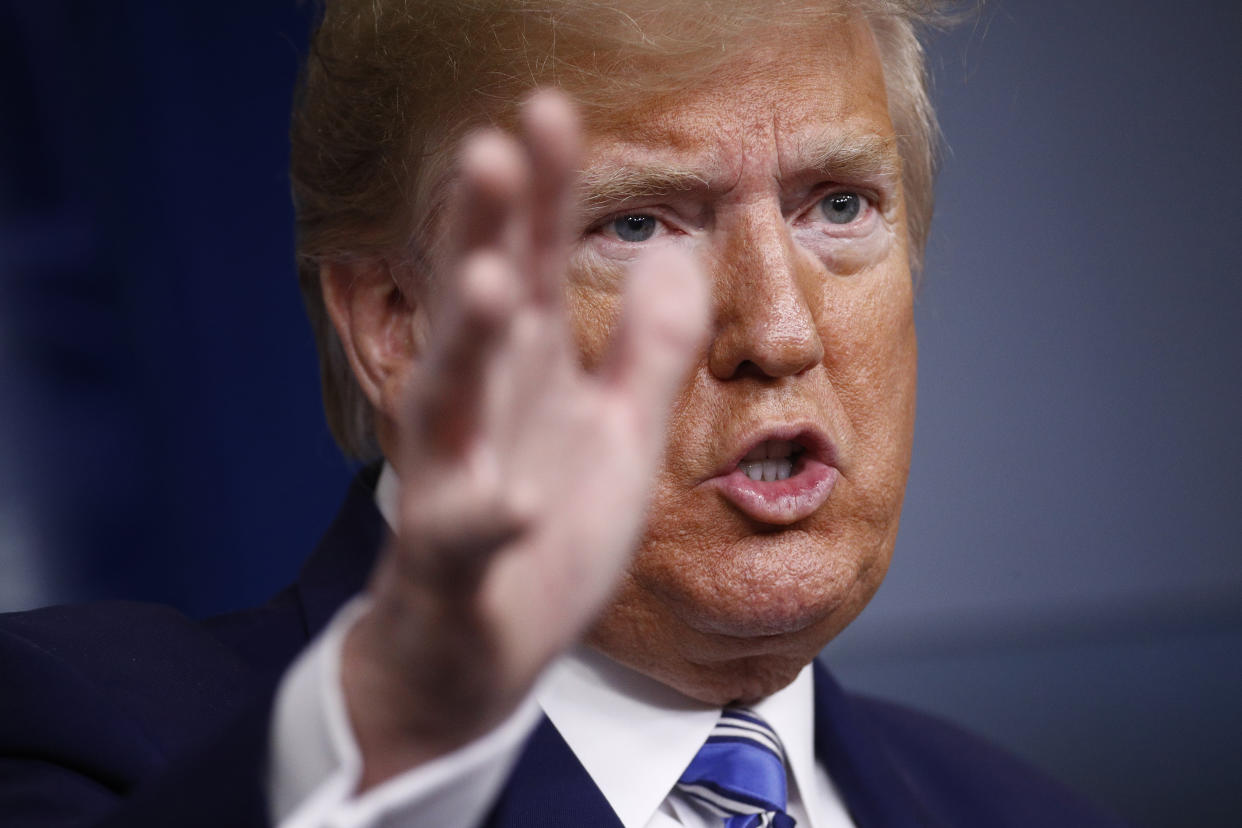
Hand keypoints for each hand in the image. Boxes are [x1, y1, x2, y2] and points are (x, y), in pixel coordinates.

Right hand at [340, 90, 708, 787]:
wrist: (483, 648)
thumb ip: (649, 348)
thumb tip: (675, 253)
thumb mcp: (620, 431)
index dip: (542, 192)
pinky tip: (511, 500)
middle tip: (493, 151)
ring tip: (493, 285)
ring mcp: (458, 479)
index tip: (551, 110)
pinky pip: (465, 536)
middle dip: (485, 231)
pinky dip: (483, 518)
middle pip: (480, 305)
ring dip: (469, 344)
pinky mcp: (452, 561)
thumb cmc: (549, 530)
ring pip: (451, 402)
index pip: (533, 262)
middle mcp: (482, 407)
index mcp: (527, 370)